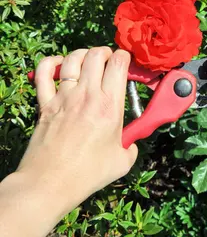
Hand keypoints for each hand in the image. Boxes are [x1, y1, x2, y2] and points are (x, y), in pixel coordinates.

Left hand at [17, 46, 137, 214]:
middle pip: (96, 55)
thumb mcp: (122, 162)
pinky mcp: (45, 103)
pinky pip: (44, 73)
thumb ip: (131, 146)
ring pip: (73, 59)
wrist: (50, 183)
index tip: (126, 64)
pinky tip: (59, 66)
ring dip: (83, 54)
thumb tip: (131, 142)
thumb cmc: (87, 174)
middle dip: (105, 53)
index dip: (124, 57)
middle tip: (108, 62)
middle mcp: (87, 95)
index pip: (119, 63)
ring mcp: (64, 97)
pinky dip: (51, 63)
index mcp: (110, 105)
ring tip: (88, 61)